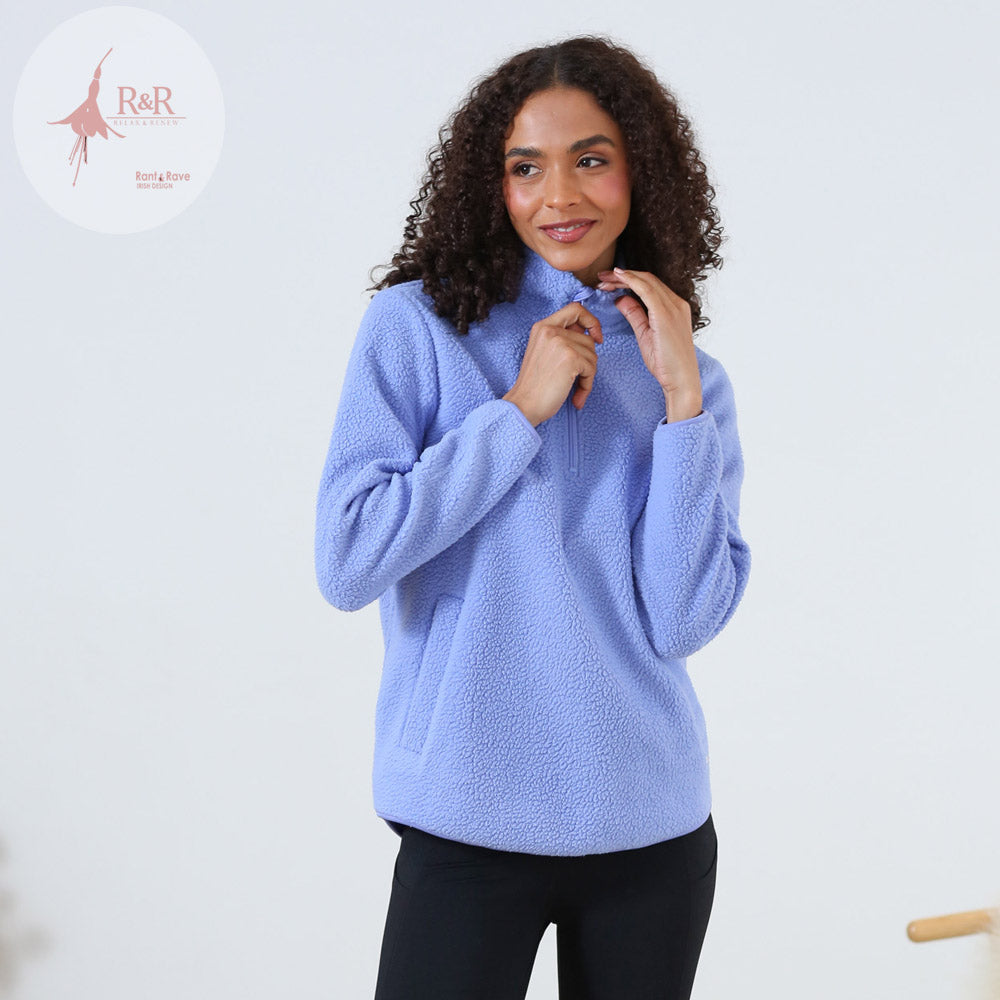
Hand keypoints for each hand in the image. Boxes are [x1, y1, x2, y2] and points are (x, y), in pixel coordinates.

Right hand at [502, 301, 603, 425]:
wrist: (524, 405)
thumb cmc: (535, 386)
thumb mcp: (544, 352)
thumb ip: (563, 339)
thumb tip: (591, 336)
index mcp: (542, 326)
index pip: (575, 309)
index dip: (591, 321)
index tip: (596, 338)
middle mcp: (550, 330)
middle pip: (588, 339)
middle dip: (587, 362)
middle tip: (577, 379)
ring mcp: (560, 342)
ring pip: (592, 355)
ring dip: (587, 376)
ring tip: (574, 390)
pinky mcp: (570, 357)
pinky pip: (591, 369)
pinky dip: (587, 385)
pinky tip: (576, 397)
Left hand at [597, 267, 701, 407]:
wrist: (681, 380)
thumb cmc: (666, 363)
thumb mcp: (645, 334)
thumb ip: (635, 315)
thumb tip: (621, 299)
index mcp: (674, 307)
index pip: (650, 285)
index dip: (628, 279)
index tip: (609, 281)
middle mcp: (677, 303)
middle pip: (647, 279)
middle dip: (622, 276)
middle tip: (601, 277)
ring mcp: (673, 307)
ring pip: (646, 281)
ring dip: (623, 277)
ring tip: (603, 279)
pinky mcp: (666, 314)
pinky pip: (647, 290)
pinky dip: (631, 281)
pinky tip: (618, 278)